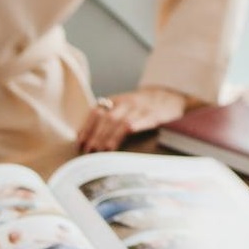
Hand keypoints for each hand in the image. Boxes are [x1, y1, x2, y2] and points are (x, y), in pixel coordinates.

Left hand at [76, 86, 190, 152]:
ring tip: (101, 151)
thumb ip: (108, 118)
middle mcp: (126, 102)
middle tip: (88, 151)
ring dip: (108, 138)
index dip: (86, 127)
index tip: (79, 142)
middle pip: (106, 119)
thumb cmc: (142, 107)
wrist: (169, 97)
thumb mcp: (124, 107)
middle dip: (95, 136)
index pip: (96, 111)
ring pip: (119, 122)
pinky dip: (127, 132)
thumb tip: (87, 138)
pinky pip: (137, 123)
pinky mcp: (152, 116)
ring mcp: (139, 108)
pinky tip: (119, 143)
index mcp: (116, 100)